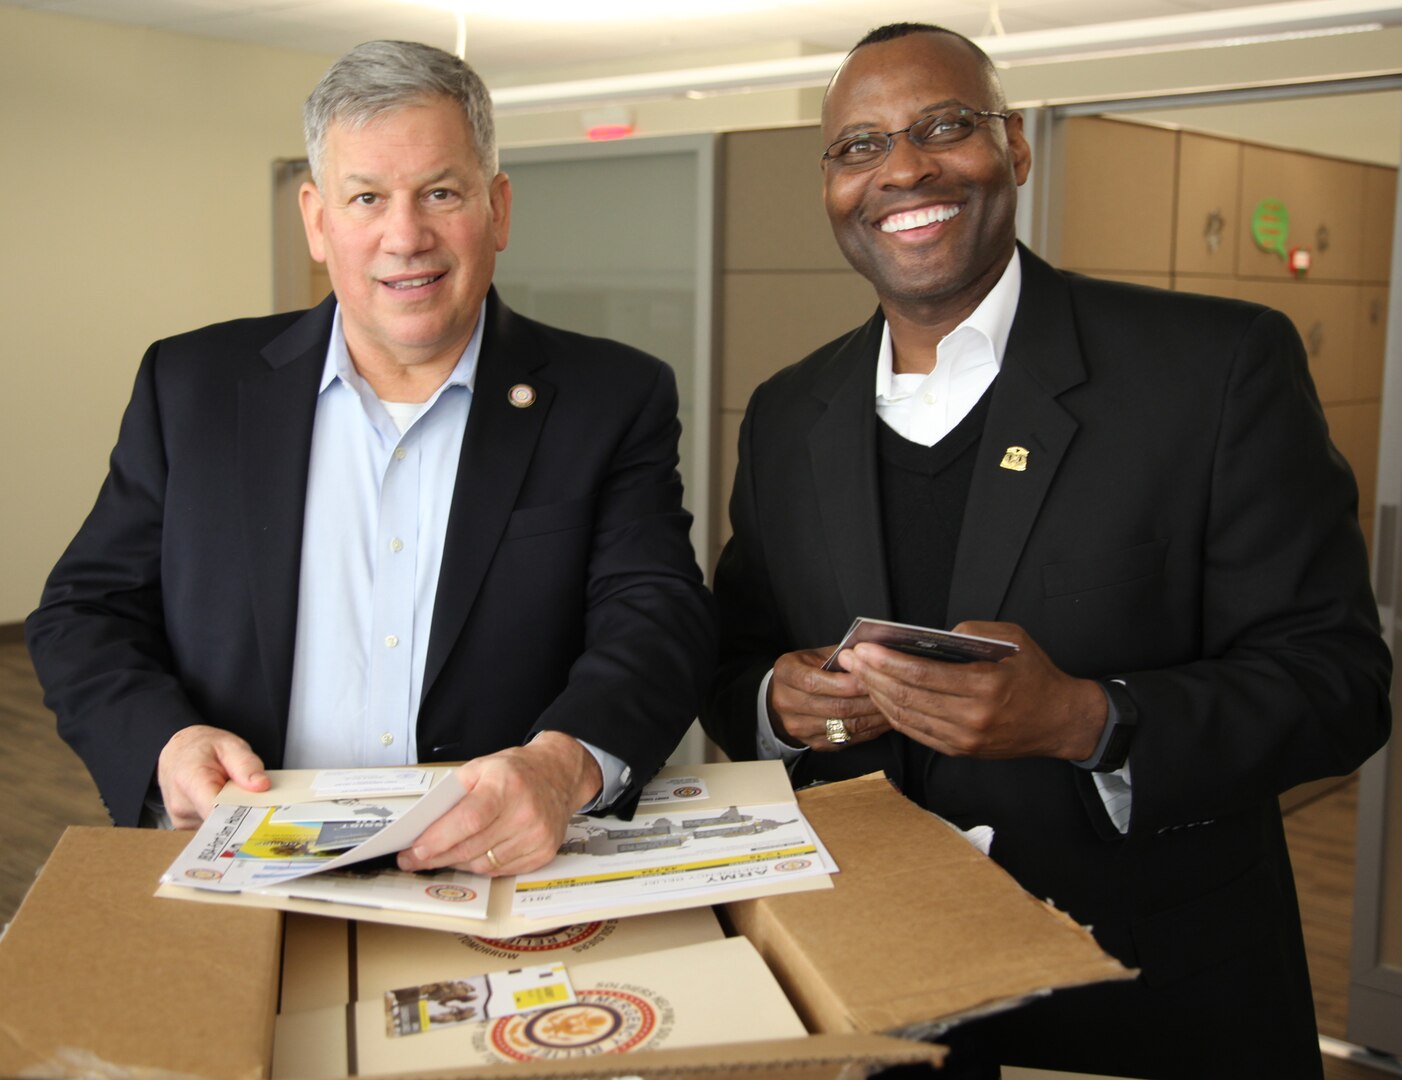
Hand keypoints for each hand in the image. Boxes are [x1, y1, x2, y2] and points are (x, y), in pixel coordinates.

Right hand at [157, 724, 269, 828]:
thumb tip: (262, 785)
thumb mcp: (230, 745)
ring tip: (234, 794)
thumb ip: (246, 764)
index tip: (263, 813)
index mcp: (191, 780)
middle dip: (242, 812)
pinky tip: (224, 801)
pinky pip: (211, 826)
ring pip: (218, 825)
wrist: (178, 752)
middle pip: (222, 820)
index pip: (217, 810)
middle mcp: (181, 804)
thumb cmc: (202, 748)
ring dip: (232, 813)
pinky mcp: (184, 826)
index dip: (244, 814)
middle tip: (256, 797)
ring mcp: (181, 818)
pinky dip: (223, 816)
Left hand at [397, 732, 602, 876]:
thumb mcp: (482, 766)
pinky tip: (469, 857)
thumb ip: (453, 792)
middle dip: (437, 856)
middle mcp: (526, 813)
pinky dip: (480, 866)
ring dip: (457, 863)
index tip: (414, 850)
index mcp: (507, 786)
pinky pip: (500, 871)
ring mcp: (537, 837)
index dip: (439, 839)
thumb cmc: (517, 771)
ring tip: (440, 856)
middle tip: (414, 859)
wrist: (559, 775)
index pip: (469, 820)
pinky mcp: (543, 853)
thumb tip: (424, 823)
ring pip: (483, 865)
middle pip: (472, 847)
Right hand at [768, 647, 889, 750]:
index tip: (870, 677)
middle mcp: (786, 702)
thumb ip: (841, 655)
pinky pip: (848, 739)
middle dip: (866, 699)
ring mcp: (798, 727)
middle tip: (891, 692)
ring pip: (844, 725)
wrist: (788, 696)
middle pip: (834, 707)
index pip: (814, 682)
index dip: (845, 683)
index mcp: (785, 674)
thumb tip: (873, 654)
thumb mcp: (817, 655)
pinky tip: (884, 719)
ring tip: (894, 705)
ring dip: (872, 716)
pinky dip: (870, 730)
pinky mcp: (814, 743)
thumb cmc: (809, 669)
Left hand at [838, 621, 1106, 760]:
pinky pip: (917, 732)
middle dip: (873, 676)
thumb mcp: (1012, 638)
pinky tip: (881, 697)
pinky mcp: (961, 750)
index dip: (888, 663)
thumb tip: (931, 637)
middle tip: (850, 659)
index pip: (923, 676)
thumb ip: (971, 632)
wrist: (1060, 721)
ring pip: (908, 718)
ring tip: (859, 675)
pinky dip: (894, 714)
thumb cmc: (1036, 675)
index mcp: (986, 686)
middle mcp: (972, 717)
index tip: (864, 649)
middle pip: (908, 697)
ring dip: (878, 696)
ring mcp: (965, 739)